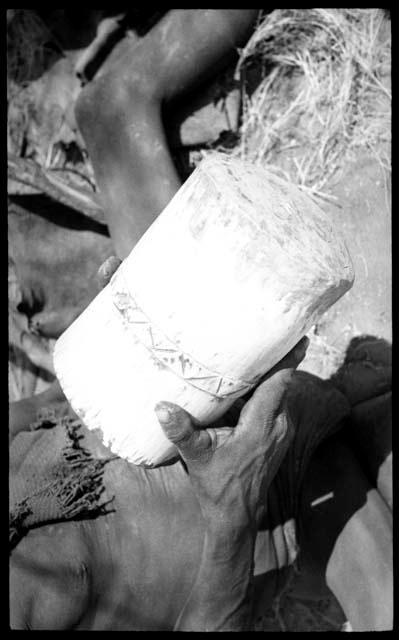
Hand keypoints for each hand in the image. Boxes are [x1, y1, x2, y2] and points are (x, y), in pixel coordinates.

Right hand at [155, 337, 308, 532]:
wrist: (236, 516)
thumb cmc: (218, 486)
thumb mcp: (197, 456)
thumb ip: (181, 431)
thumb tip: (161, 406)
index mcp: (262, 425)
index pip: (280, 384)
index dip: (289, 359)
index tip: (298, 337)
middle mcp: (278, 426)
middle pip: (281, 384)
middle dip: (274, 361)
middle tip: (263, 336)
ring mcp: (281, 433)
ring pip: (278, 395)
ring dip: (268, 378)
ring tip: (252, 357)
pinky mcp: (277, 438)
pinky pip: (274, 406)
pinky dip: (263, 394)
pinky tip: (244, 389)